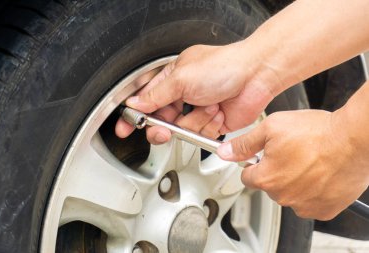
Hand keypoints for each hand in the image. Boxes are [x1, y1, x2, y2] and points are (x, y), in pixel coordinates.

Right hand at [115, 43, 278, 143]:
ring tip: (209, 105)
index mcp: (172, 79)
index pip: (145, 99)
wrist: (257, 75)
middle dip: (165, 126)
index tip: (124, 128)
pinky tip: (218, 111)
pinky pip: (201, 135)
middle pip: (162, 121)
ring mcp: (198, 110)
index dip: (134, 115)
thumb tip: (136, 104)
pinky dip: (210, 125)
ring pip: (183, 131)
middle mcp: (184, 95)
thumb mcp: (182, 78)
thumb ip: (156, 95)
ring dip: (196, 121)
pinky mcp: (212, 123)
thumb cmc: (224, 66)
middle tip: (166, 128)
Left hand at [217, 109, 368, 219]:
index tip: (262, 157)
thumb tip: (225, 152)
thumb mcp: (271, 127)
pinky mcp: (325, 209)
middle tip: (292, 153)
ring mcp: (305, 205)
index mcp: (266, 178)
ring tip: (309, 161)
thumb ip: (244, 144)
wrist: (354, 139)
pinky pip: (310, 203)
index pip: (247, 176)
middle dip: (276, 171)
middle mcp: (284, 196)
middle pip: (269, 185)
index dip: (254, 163)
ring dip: (295, 182)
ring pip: (290, 195)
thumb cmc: (317, 132)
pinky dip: (313, 191)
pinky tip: (320, 173)